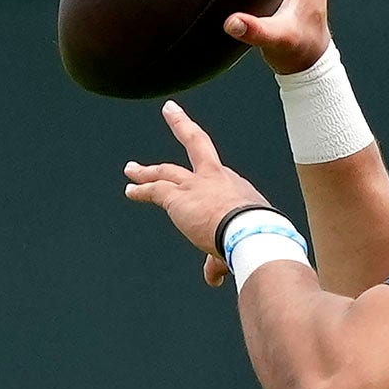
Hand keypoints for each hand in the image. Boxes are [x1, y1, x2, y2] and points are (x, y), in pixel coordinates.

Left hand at [124, 100, 270, 263]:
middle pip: (195, 144)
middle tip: (170, 111)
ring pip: (166, 171)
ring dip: (147, 171)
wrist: (252, 231)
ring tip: (131, 169)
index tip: (202, 176)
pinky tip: (130, 190)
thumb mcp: (239, 243)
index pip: (216, 176)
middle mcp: (215, 178)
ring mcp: (195, 186)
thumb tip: (214, 276)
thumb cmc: (258, 237)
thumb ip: (218, 259)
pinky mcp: (177, 198)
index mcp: (235, 186)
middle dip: (182, 126)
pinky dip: (139, 190)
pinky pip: (153, 190)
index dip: (208, 177)